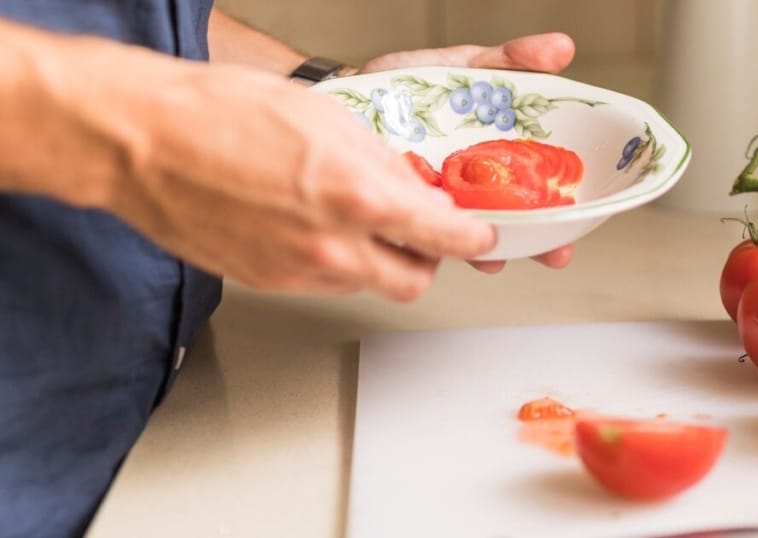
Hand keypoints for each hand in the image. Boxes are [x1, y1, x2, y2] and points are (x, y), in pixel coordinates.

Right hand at [102, 55, 493, 300]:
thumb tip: (412, 183)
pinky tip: (316, 230)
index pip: (443, 236)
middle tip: (420, 233)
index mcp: (356, 196)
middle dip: (426, 259)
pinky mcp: (267, 283)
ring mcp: (298, 271)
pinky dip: (335, 265)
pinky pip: (322, 285)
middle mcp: (332, 246)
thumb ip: (381, 159)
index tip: (477, 234)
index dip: (470, 237)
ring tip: (357, 223)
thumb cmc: (218, 113)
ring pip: (366, 285)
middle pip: (413, 281)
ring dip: (378, 262)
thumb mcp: (325, 116)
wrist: (142, 142)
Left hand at [361, 33, 576, 271]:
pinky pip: (429, 232)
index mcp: (501, 155)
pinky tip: (446, 246)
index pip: (544, 186)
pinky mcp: (410, 209)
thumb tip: (561, 48)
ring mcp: (445, 200)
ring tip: (497, 255)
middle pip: (521, 220)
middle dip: (541, 241)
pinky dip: (439, 241)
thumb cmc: (410, 86)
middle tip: (555, 252)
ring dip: (492, 249)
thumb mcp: (467, 66)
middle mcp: (478, 185)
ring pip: (478, 233)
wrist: (350, 96)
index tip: (582, 218)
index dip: (567, 206)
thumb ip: (513, 60)